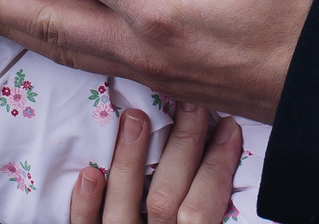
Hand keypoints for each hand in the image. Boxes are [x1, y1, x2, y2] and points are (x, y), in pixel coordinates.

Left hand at [0, 0, 318, 122]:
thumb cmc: (312, 3)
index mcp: (162, 8)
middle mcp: (144, 47)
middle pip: (47, 21)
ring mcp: (153, 73)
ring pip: (64, 49)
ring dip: (12, 26)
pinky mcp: (168, 85)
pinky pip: (91, 62)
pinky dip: (53, 45)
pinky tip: (43, 36)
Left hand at [70, 104, 242, 223]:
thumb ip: (211, 214)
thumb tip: (232, 184)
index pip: (205, 208)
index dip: (219, 167)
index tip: (228, 127)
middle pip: (167, 200)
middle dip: (182, 149)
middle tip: (191, 106)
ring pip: (124, 211)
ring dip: (130, 162)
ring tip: (136, 118)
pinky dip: (86, 205)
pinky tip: (88, 173)